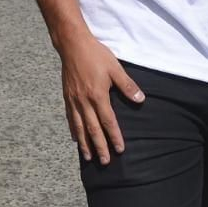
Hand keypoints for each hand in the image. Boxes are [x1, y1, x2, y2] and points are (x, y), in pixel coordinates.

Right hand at [57, 32, 143, 164]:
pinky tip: (76, 139)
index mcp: (98, 95)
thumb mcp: (115, 68)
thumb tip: (140, 100)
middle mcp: (84, 101)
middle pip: (93, 129)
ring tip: (89, 157)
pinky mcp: (67, 97)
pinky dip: (74, 130)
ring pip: (80, 127)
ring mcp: (74, 100)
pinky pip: (70, 118)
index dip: (114, 136)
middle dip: (100, 147)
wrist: (72, 45)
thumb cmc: (95, 55)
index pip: (108, 121)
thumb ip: (127, 86)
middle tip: (106, 161)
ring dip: (85, 144)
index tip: (120, 149)